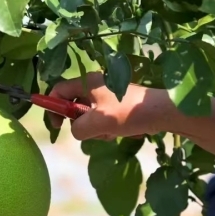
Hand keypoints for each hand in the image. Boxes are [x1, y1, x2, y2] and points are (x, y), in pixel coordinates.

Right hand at [48, 72, 166, 140]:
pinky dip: (105, 128)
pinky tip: (118, 132)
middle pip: (73, 105)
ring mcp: (107, 95)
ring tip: (109, 133)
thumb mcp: (97, 122)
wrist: (162, 112)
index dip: (52, 107)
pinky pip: (101, 119)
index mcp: (87, 82)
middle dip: (78, 122)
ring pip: (88, 115)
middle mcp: (95, 85)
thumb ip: (78, 128)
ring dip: (94, 129)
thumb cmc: (128, 113)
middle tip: (89, 132)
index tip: (57, 125)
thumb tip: (76, 131)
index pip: (59, 90)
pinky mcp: (117, 105)